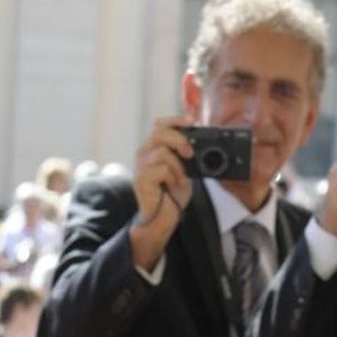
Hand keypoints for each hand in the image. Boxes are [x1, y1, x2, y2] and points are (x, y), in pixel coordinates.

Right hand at [129, 115, 196, 269]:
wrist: (163, 216)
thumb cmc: (172, 193)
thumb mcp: (182, 168)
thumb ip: (183, 153)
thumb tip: (197, 140)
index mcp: (153, 148)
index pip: (160, 125)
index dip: (175, 120)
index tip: (192, 122)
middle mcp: (143, 153)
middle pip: (159, 132)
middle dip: (179, 140)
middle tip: (190, 154)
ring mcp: (140, 166)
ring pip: (163, 152)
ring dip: (178, 167)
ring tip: (180, 179)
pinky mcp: (141, 179)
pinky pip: (161, 169)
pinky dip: (173, 177)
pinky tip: (173, 186)